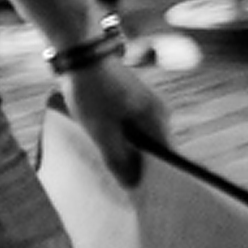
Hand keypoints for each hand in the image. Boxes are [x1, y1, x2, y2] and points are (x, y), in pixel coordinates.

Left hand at [63, 54, 170, 183]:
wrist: (82, 54)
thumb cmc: (92, 94)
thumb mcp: (101, 131)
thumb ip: (118, 159)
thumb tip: (133, 184)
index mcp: (157, 119)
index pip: (166, 156)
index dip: (155, 176)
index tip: (141, 193)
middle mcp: (158, 112)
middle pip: (153, 148)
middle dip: (138, 165)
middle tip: (119, 183)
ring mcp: (145, 105)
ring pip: (140, 138)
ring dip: (126, 151)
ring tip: (108, 165)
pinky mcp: (131, 100)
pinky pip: (131, 127)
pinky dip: (120, 138)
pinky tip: (103, 143)